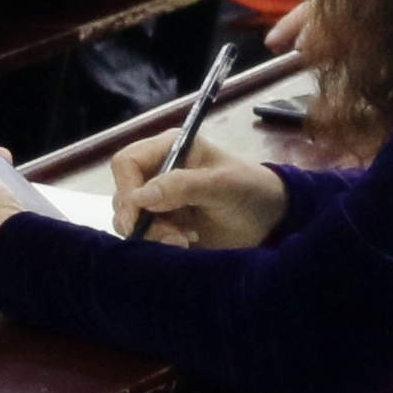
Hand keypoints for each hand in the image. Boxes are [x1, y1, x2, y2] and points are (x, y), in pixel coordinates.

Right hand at [109, 145, 286, 249]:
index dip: (127, 188)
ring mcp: (158, 200)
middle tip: (172, 235)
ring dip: (151, 234)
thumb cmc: (250, 190)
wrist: (269, 220)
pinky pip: (143, 236)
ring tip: (184, 239)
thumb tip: (140, 196)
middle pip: (123, 194)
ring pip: (129, 219)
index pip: (126, 163)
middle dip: (141, 219)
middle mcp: (157, 172)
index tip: (137, 217)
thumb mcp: (222, 184)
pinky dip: (157, 243)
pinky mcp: (163, 225)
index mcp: (169, 149)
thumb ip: (183, 186)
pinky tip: (185, 242)